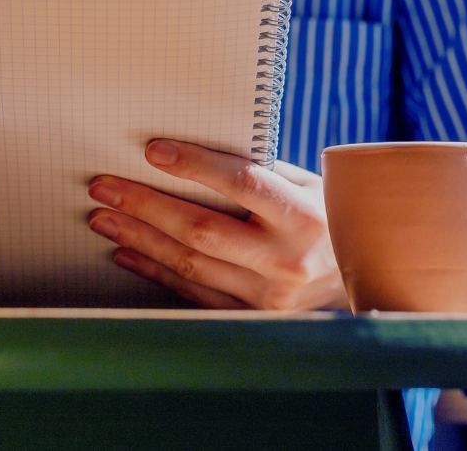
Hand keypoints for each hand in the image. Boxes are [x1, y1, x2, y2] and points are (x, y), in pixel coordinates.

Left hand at [87, 139, 347, 309]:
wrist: (363, 275)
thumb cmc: (326, 216)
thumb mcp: (306, 186)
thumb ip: (257, 173)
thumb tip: (186, 154)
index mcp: (304, 215)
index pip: (241, 183)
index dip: (193, 165)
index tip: (151, 150)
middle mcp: (287, 259)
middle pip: (201, 229)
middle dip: (144, 206)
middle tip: (103, 187)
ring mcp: (269, 295)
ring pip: (189, 264)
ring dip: (139, 239)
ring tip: (104, 218)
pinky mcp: (253, 316)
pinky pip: (193, 293)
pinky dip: (155, 270)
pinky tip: (127, 252)